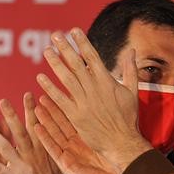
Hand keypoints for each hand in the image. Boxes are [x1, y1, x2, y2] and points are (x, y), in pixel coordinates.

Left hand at [0, 93, 64, 173]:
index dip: (32, 110)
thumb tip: (56, 134)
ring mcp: (22, 165)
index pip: (37, 125)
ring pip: (5, 146)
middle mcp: (32, 154)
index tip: (28, 95)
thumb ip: (53, 148)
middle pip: (20, 131)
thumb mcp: (59, 163)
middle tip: (2, 101)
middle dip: (11, 115)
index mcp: (44, 150)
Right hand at [35, 94, 139, 173]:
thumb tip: (108, 104)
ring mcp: (70, 154)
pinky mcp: (66, 165)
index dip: (65, 106)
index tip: (60, 92)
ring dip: (45, 122)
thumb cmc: (117, 164)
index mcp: (87, 138)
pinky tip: (36, 128)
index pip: (74, 118)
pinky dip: (44, 138)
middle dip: (51, 110)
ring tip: (36, 108)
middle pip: (61, 124)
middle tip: (42, 95)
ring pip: (54, 134)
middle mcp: (77, 145)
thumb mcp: (110, 140)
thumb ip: (105, 125)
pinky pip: (53, 149)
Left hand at [36, 29, 152, 173]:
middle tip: (55, 35)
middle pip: (76, 64)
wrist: (122, 142)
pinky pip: (60, 99)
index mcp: (107, 81)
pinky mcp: (75, 116)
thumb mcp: (133, 91)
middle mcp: (94, 89)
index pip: (92, 57)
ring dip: (55, 63)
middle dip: (65, 48)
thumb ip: (130, 70)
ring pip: (66, 79)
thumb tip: (132, 50)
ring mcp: (84, 102)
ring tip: (47, 51)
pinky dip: (50, 88)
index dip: (82, 43)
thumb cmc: (128, 118)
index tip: (73, 31)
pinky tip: (40, 78)